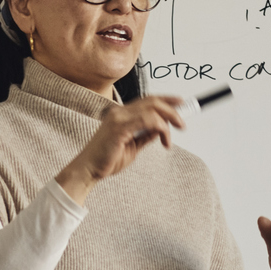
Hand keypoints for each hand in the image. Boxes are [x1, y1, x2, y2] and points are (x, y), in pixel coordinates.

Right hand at [56, 96, 186, 204]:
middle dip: (171, 109)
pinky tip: (164, 140)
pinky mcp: (119, 127)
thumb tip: (160, 129)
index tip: (181, 103)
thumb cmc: (106, 160)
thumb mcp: (133, 147)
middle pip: (152, 101)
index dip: (166, 99)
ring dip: (168, 121)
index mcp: (121, 114)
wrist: (88, 170)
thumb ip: (145, 136)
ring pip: (152, 109)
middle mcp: (119, 112)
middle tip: (182, 123)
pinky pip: (147, 120)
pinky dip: (160, 128)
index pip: (147, 100)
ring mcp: (118, 118)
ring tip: (171, 137)